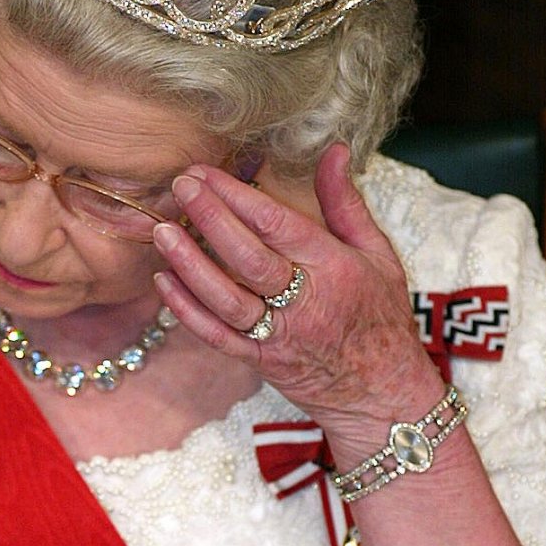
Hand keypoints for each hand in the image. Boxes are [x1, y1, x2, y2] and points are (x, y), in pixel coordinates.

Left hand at [152, 143, 439, 440]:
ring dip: (190, 265)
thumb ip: (346, 203)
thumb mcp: (378, 254)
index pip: (278, 225)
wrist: (382, 395)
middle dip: (210, 218)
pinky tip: (163, 282)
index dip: (238, 195)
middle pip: (248, 257)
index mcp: (334, 268)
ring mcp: (280, 336)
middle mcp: (305, 302)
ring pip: (227, 299)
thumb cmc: (381, 318)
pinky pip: (218, 337)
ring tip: (163, 231)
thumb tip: (334, 150)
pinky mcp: (262, 362)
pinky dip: (187, 311)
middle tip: (180, 186)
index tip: (206, 172)